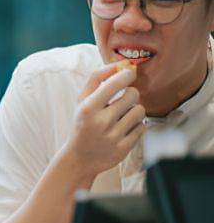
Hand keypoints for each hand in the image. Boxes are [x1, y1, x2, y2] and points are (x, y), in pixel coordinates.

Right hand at [61, 61, 144, 180]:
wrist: (80, 157)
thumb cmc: (83, 123)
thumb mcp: (81, 101)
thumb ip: (97, 79)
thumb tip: (121, 64)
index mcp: (88, 108)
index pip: (115, 83)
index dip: (127, 74)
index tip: (130, 72)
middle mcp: (101, 122)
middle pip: (133, 95)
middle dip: (131, 94)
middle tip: (123, 100)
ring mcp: (113, 136)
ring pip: (140, 111)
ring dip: (134, 111)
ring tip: (123, 116)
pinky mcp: (124, 148)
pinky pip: (142, 127)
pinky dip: (136, 126)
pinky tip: (124, 129)